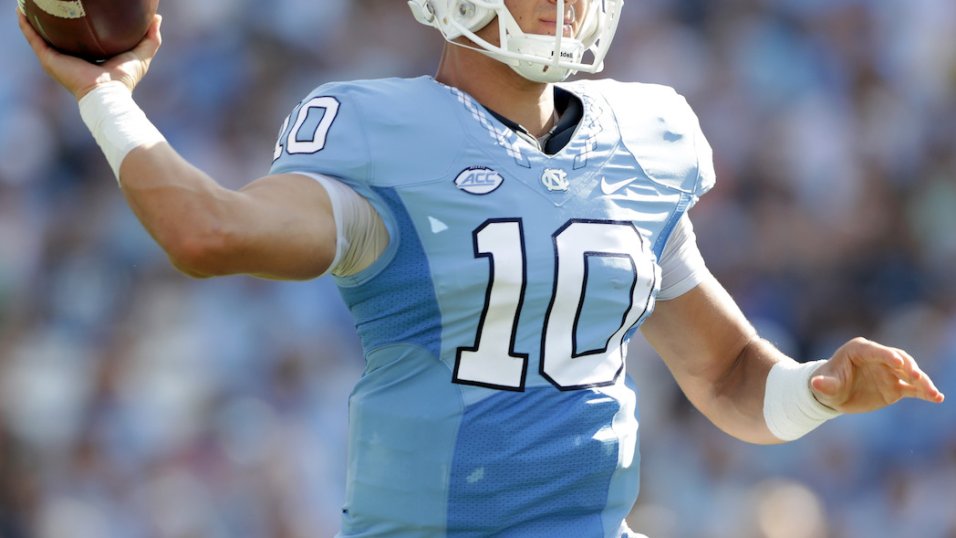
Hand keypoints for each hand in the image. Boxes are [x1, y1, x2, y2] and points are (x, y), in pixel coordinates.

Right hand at [17, 10, 162, 99]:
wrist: (107, 93)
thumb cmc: (124, 79)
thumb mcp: (141, 54)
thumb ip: (150, 38)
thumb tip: (156, 19)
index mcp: (90, 57)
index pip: (81, 38)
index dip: (78, 24)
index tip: (78, 10)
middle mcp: (71, 58)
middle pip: (59, 35)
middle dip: (53, 21)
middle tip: (51, 4)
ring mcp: (57, 59)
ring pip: (41, 35)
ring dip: (33, 20)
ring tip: (28, 5)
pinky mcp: (49, 60)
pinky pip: (33, 39)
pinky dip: (26, 26)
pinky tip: (20, 12)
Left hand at [810, 337, 944, 413]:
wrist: (834, 395)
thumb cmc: (826, 384)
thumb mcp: (824, 385)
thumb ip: (824, 384)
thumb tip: (815, 384)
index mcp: (859, 350)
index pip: (876, 351)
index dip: (887, 355)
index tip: (897, 361)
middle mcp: (878, 358)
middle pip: (899, 359)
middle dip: (908, 367)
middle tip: (916, 376)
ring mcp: (889, 372)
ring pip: (910, 373)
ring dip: (922, 381)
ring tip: (932, 392)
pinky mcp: (896, 387)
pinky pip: (913, 388)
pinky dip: (925, 392)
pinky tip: (937, 398)